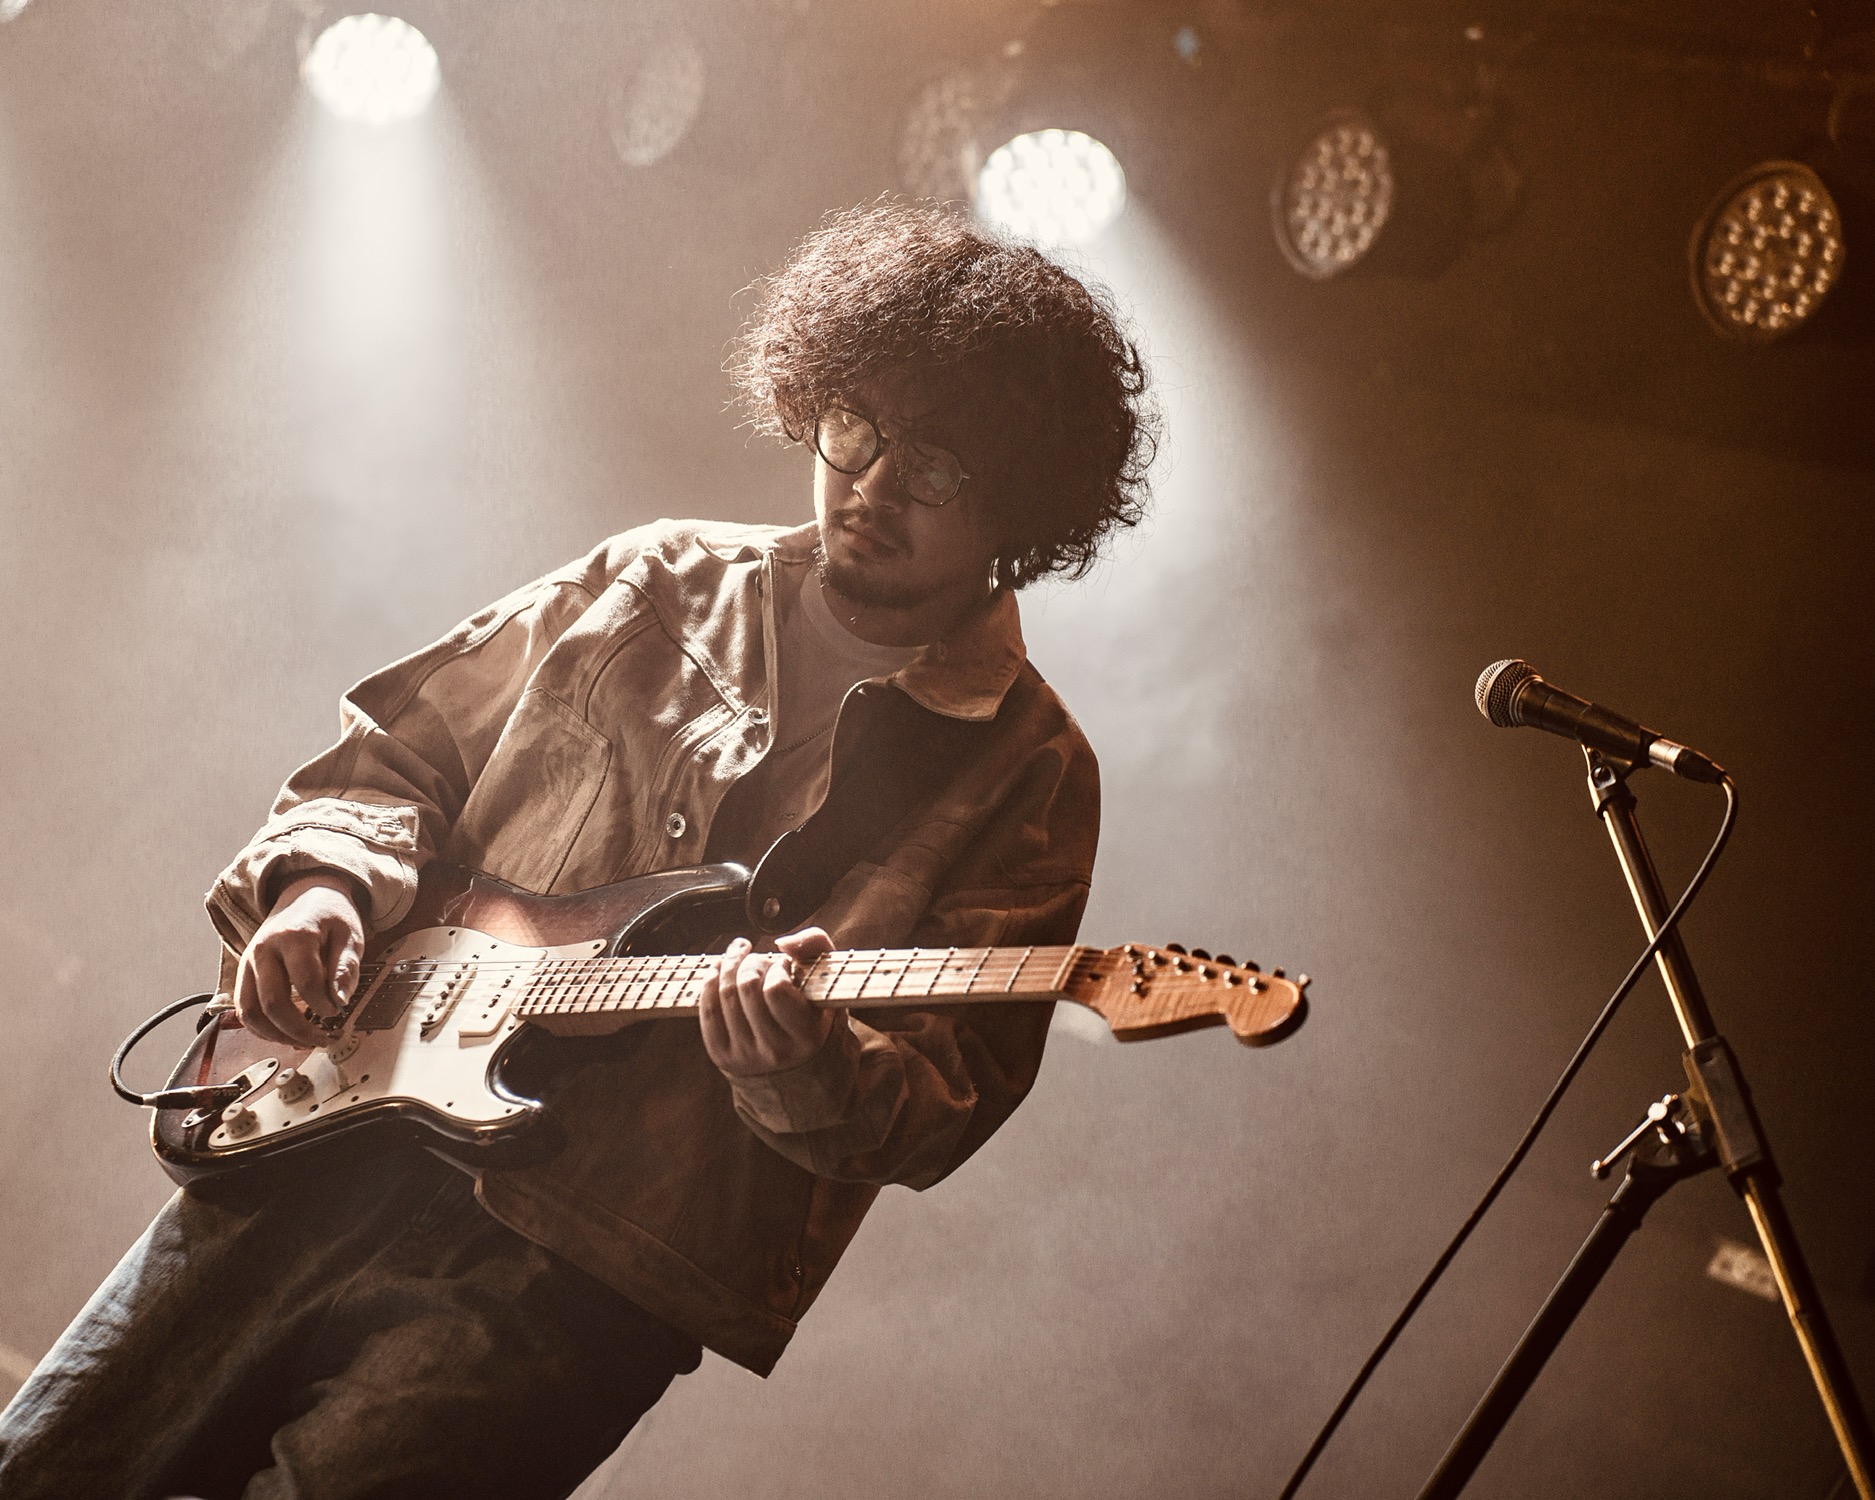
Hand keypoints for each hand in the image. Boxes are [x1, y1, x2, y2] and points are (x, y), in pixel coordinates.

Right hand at [235, 873, 365, 1049]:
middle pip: (272, 1003)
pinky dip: (262, 1028)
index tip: (337, 1013)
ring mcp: (248, 962)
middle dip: (298, 1029)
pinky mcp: (243, 973)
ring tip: (303, 1042)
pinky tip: (284, 1034)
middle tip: (322, 1039)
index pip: (305, 982)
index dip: (323, 1005)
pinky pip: (244, 1009)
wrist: (304, 895)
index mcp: (293, 936)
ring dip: (276, 1035)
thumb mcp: (349, 934)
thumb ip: (345, 967)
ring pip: (251, 1012)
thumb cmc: (329, 916)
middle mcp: (263, 950)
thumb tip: (339, 1001)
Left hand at [698, 928, 838, 1077]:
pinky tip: (719, 969)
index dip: (777, 967)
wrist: (797, 1064)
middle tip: (761, 960)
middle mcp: (775, 1051)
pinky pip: (708, 1012)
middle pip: (747, 988)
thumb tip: (782, 943)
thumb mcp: (826, 980)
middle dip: (751, 962)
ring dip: (729, 965)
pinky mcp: (722, 1056)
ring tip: (740, 956)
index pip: (776, 990)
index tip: (784, 965)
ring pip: (725, 996)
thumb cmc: (813, 1010)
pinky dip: (710, 983)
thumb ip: (815, 947)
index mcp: (807, 1036)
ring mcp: (746, 1056)